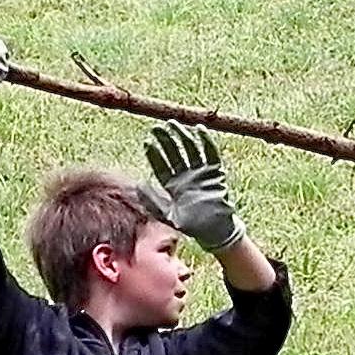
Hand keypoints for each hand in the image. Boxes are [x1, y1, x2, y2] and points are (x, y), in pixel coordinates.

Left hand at [142, 122, 241, 252]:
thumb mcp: (167, 215)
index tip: (147, 142)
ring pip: (190, 149)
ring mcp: (200, 172)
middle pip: (173, 153)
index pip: (161, 165)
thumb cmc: (192, 226)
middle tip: (156, 128)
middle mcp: (185, 176)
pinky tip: (199, 130)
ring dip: (182, 136)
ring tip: (173, 124)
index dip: (154, 153)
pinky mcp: (215, 172)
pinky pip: (211, 153)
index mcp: (172, 186)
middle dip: (165, 140)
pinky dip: (206, 141)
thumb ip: (152, 201)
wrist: (215, 230)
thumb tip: (139, 185)